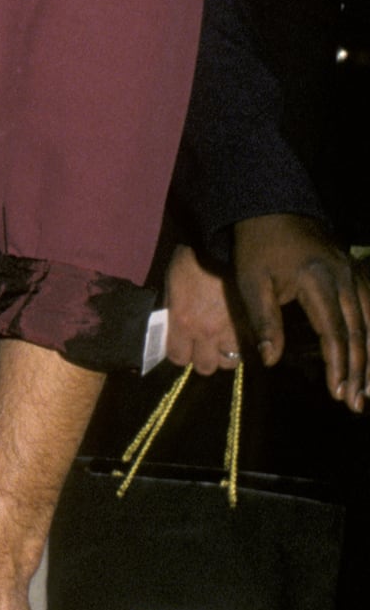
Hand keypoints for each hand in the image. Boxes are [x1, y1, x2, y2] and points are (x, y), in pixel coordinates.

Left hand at [164, 243, 241, 374]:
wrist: (225, 243)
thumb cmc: (194, 258)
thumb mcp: (172, 284)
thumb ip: (172, 311)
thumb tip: (173, 329)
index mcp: (183, 321)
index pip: (178, 357)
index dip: (182, 352)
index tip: (186, 345)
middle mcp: (207, 333)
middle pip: (205, 367)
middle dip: (205, 357)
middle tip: (207, 344)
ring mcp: (233, 331)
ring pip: (230, 362)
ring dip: (227, 353)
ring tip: (227, 340)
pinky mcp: (254, 325)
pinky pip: (251, 348)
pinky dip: (246, 345)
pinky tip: (243, 333)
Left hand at [231, 215, 368, 410]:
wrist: (269, 206)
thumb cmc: (256, 246)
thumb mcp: (252, 282)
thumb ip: (264, 321)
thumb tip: (271, 361)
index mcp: (319, 282)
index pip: (335, 333)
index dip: (337, 365)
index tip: (337, 394)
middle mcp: (343, 278)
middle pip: (359, 331)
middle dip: (358, 370)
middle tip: (356, 404)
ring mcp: (352, 272)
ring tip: (367, 389)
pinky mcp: (352, 271)